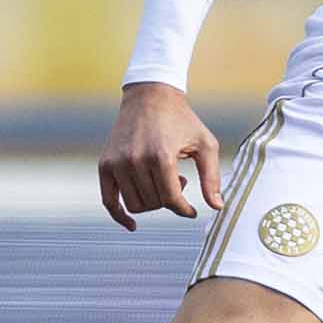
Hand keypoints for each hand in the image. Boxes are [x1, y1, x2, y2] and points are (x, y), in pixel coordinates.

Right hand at [98, 81, 225, 231]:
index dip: (184, 210)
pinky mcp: (105, 164)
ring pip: (135, 205)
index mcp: (160, 156)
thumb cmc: (181, 120)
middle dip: (169, 199)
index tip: (192, 211)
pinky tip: (132, 226)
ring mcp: (117, 163)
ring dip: (152, 201)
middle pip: (154, 203)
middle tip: (179, 181)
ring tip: (162, 182)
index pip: (171, 200)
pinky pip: (109, 201)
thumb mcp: (204, 143)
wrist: (150, 96)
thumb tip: (218, 206)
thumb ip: (212, 176)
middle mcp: (135, 160)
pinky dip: (120, 216)